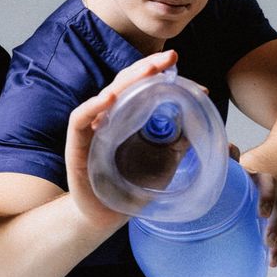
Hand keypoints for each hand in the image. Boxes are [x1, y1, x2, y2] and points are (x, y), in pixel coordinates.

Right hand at [65, 50, 177, 229]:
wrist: (105, 219)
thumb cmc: (129, 190)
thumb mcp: (163, 164)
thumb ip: (177, 142)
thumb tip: (199, 118)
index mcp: (125, 118)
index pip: (138, 87)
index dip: (155, 73)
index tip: (176, 62)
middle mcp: (107, 119)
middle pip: (124, 84)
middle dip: (146, 68)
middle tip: (170, 57)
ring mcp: (91, 131)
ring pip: (105, 96)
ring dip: (126, 81)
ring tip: (148, 70)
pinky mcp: (77, 146)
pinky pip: (81, 120)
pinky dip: (94, 106)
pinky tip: (110, 98)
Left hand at [235, 151, 276, 267]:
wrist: (271, 169)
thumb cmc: (245, 169)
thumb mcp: (238, 162)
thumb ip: (231, 158)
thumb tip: (225, 147)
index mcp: (261, 179)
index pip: (269, 186)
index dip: (267, 198)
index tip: (262, 213)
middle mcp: (270, 195)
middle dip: (274, 225)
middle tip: (268, 240)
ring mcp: (272, 209)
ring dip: (276, 240)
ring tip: (271, 259)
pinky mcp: (270, 220)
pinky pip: (273, 234)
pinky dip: (274, 248)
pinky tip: (271, 263)